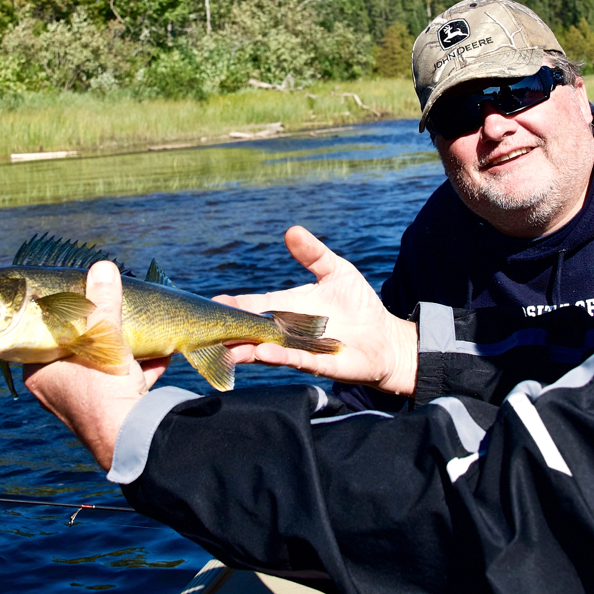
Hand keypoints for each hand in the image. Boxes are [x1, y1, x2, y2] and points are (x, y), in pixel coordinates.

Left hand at [24, 261, 168, 469]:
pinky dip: (142, 367)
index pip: (46, 333)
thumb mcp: (104, 337)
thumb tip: (103, 268)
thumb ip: (104, 302)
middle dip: (103, 330)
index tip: (82, 297)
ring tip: (141, 330)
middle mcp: (58, 389)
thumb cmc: (104, 387)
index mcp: (41, 371)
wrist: (132, 436)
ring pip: (104, 364)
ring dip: (126, 348)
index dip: (65, 313)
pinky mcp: (113, 410)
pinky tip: (162, 354)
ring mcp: (85, 401)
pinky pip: (125, 381)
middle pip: (79, 347)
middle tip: (115, 313)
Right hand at [215, 226, 418, 394]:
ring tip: (229, 346)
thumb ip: (313, 254)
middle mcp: (288, 331)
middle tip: (207, 329)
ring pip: (267, 350)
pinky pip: (296, 360)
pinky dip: (280, 356)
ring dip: (247, 348)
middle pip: (252, 331)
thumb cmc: (359, 305)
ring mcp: (301, 349)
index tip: (212, 303)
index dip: (233, 306)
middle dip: (231, 331)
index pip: (254, 306)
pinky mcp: (320, 363)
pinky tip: (264, 352)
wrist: (386, 338)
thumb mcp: (337, 271)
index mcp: (287, 308)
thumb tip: (291, 230)